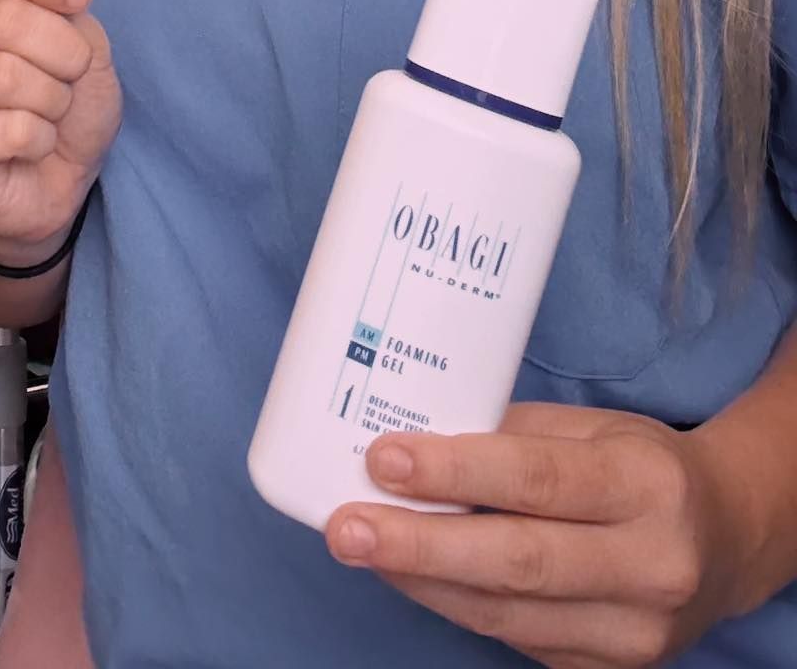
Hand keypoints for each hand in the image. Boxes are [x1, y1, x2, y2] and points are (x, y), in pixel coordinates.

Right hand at [0, 0, 120, 261]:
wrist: (59, 183)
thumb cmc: (67, 108)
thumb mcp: (84, 44)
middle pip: (4, 18)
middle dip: (63, 51)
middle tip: (71, 75)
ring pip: (7, 76)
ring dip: (53, 99)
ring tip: (50, 114)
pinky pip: (9, 129)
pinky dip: (41, 139)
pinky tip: (33, 146)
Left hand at [325, 402, 748, 666]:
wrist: (723, 540)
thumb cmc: (640, 467)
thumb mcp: (592, 429)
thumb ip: (510, 435)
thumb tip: (411, 438)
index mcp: (647, 485)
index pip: (538, 480)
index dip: (455, 474)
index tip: (384, 459)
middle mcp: (650, 565)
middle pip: (518, 561)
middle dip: (420, 544)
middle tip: (347, 526)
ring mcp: (635, 632)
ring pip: (508, 613)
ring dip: (423, 580)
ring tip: (363, 547)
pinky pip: (517, 641)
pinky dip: (456, 605)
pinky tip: (413, 575)